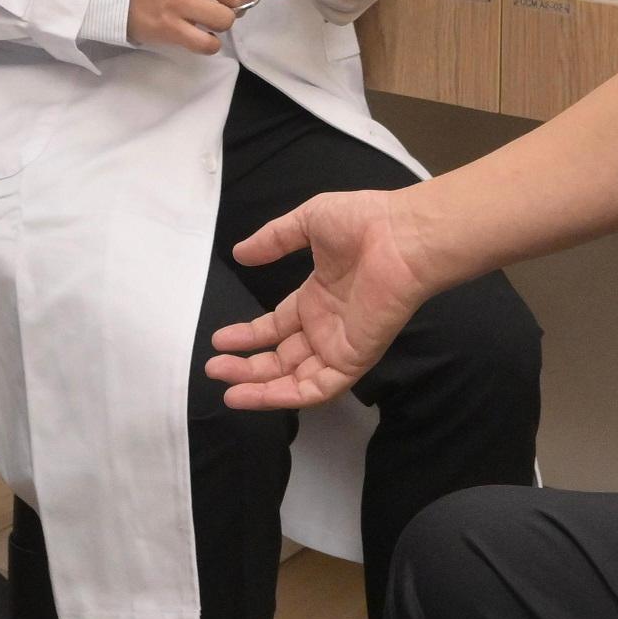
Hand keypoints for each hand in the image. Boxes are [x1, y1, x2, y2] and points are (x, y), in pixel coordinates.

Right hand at [206, 187, 441, 412]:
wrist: (402, 237)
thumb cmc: (363, 223)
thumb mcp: (308, 222)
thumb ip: (274, 240)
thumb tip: (240, 253)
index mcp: (318, 297)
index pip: (277, 326)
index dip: (249, 336)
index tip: (219, 339)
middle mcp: (326, 326)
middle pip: (281, 357)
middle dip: (247, 366)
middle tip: (214, 368)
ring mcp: (338, 345)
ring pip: (294, 379)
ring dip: (259, 387)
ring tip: (227, 388)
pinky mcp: (351, 359)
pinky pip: (317, 388)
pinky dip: (285, 396)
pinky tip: (253, 395)